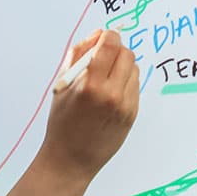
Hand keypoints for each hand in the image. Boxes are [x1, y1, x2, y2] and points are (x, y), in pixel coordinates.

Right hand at [39, 29, 139, 182]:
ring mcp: (125, 106)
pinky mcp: (132, 114)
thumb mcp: (62, 86)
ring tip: (105, 81)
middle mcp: (111, 94)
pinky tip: (109, 96)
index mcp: (89, 85)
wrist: (70, 161)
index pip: (111, 44)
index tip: (103, 39)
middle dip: (116, 51)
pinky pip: (134, 86)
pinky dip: (124, 84)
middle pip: (127, 54)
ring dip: (121, 67)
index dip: (108, 37)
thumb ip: (78, 56)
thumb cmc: (62, 123)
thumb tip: (98, 34)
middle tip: (103, 59)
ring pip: (134, 69)